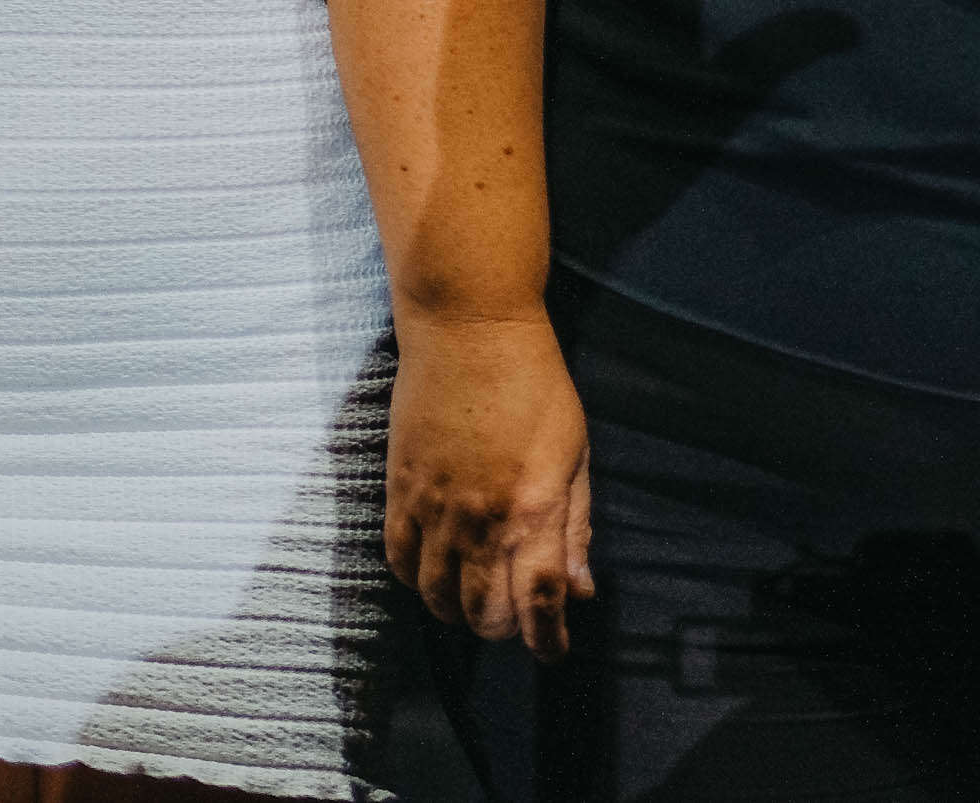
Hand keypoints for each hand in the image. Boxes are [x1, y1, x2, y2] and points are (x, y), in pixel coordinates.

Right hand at [385, 308, 592, 654]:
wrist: (469, 328)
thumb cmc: (534, 384)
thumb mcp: (574, 452)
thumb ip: (575, 525)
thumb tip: (580, 588)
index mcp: (533, 507)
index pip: (539, 602)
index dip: (547, 640)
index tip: (554, 650)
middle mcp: (481, 518)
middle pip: (484, 613)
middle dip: (505, 630)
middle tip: (518, 620)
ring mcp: (434, 506)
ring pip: (437, 597)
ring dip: (460, 613)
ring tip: (478, 601)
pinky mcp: (400, 490)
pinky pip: (399, 561)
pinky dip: (417, 582)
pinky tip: (437, 573)